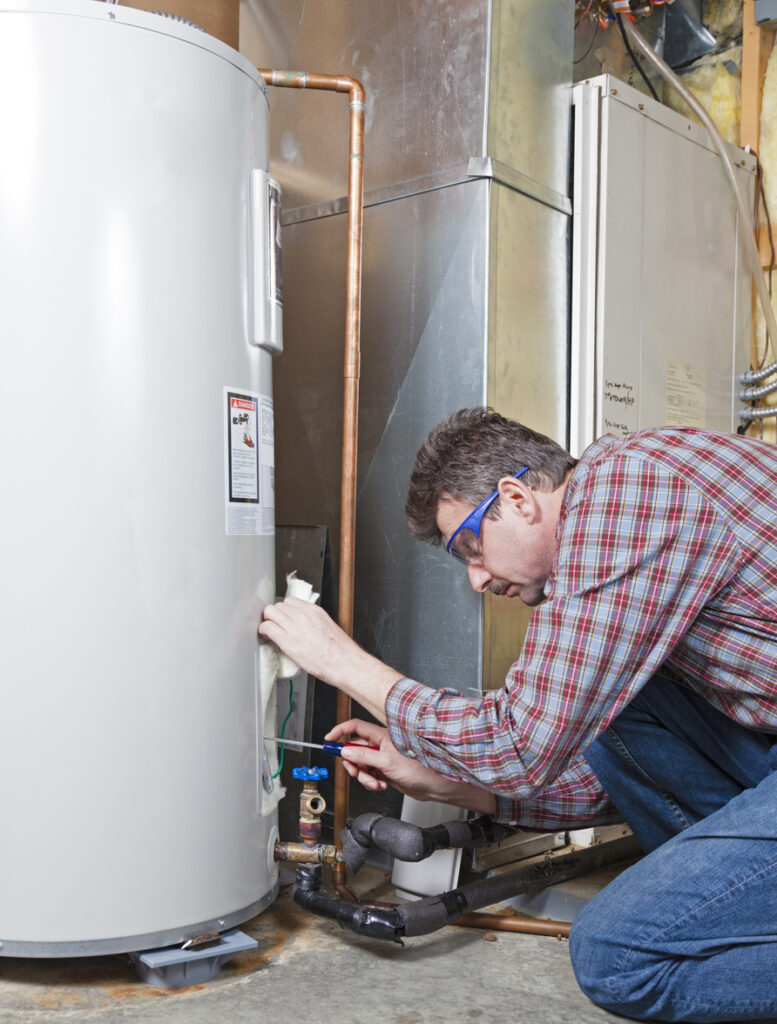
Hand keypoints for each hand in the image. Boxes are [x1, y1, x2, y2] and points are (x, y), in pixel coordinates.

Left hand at [258, 599, 403, 721]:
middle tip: (275, 625)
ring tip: (270, 630)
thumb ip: (314, 623)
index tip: (283, 618)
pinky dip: (264, 631)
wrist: (345, 663)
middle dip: (275, 615)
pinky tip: (267, 637)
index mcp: (315, 611)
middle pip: (278, 605)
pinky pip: (267, 627)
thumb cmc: (340, 652)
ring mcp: (295, 626)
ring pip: (270, 612)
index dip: (284, 610)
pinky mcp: (288, 640)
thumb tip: (305, 627)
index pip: (290, 601)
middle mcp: (304, 615)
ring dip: (268, 621)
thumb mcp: (329, 628)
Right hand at [326, 719, 495, 816]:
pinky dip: (371, 781)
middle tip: (356, 772)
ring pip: (361, 765)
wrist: (434, 785)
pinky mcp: (385, 770)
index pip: (355, 727)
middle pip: (354, 749)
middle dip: (353, 763)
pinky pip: (369, 775)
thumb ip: (364, 756)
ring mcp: (382, 758)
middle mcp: (381, 745)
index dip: (340, 732)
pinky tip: (381, 784)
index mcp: (381, 736)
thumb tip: (346, 750)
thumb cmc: (420, 768)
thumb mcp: (386, 762)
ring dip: (364, 776)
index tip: (329, 740)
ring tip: (375, 782)